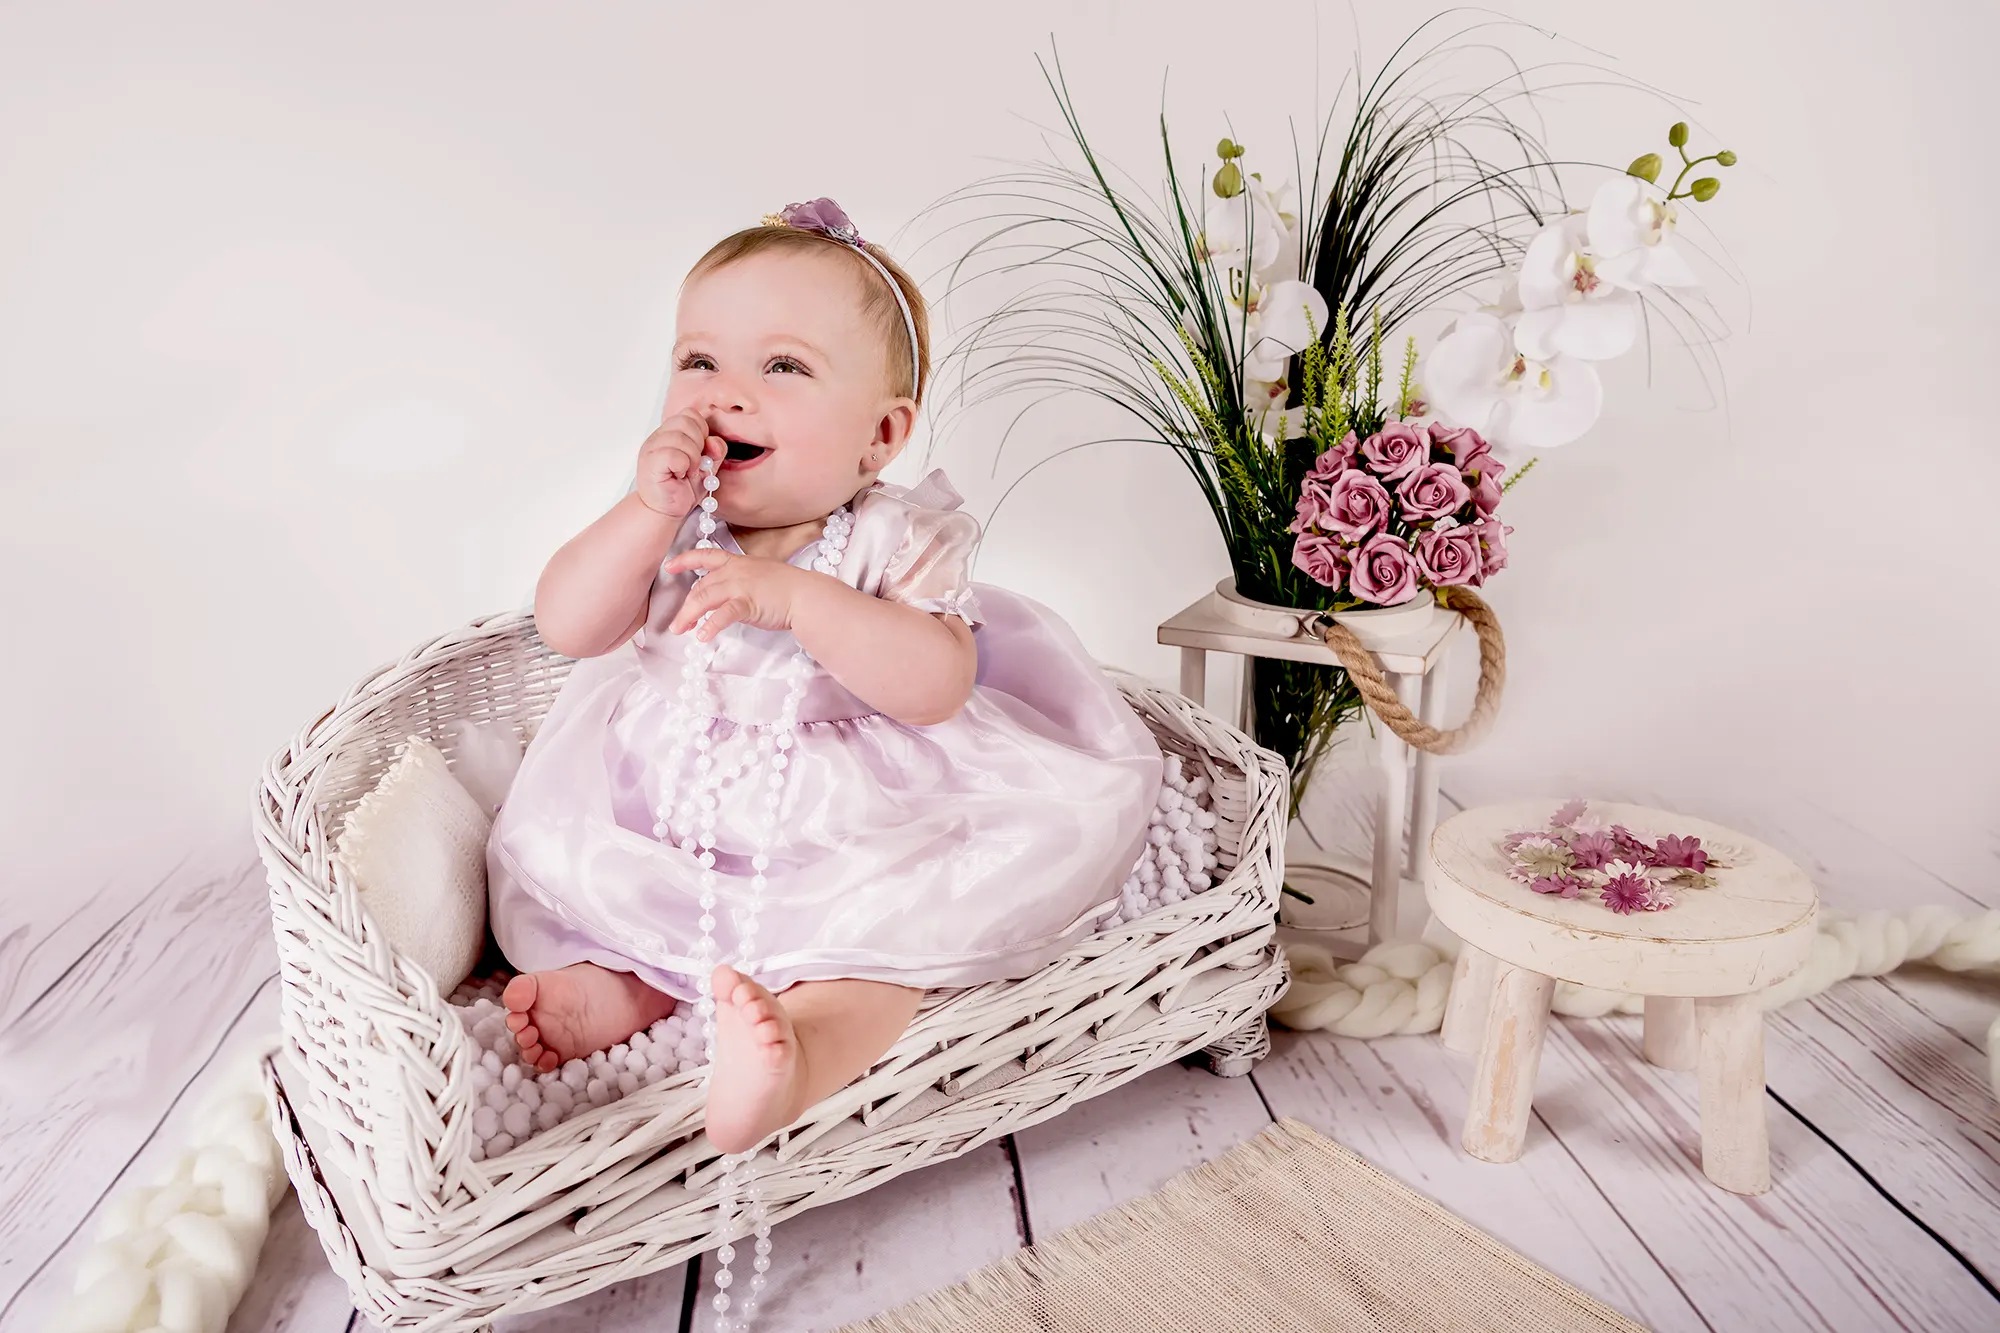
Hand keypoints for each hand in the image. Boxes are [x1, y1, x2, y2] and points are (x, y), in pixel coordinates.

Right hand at [636, 407, 726, 517]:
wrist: (665, 511)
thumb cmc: (682, 488)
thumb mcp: (707, 466)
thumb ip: (715, 450)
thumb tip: (715, 442)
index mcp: (670, 432)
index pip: (690, 414)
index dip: (702, 431)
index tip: (701, 451)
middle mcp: (658, 436)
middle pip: (686, 421)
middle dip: (698, 444)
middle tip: (694, 464)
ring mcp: (651, 448)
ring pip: (681, 438)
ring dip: (692, 458)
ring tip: (687, 471)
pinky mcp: (650, 463)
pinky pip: (674, 455)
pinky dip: (683, 466)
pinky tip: (679, 475)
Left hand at [663, 547, 830, 640]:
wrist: (807, 596)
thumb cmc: (788, 589)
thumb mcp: (760, 577)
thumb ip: (740, 583)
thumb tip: (725, 598)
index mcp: (738, 562)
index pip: (706, 556)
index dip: (685, 560)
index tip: (669, 566)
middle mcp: (736, 571)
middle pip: (701, 586)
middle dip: (686, 606)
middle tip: (678, 624)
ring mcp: (741, 586)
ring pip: (704, 598)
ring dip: (689, 616)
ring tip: (681, 631)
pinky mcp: (748, 603)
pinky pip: (723, 614)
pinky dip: (711, 626)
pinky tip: (703, 637)